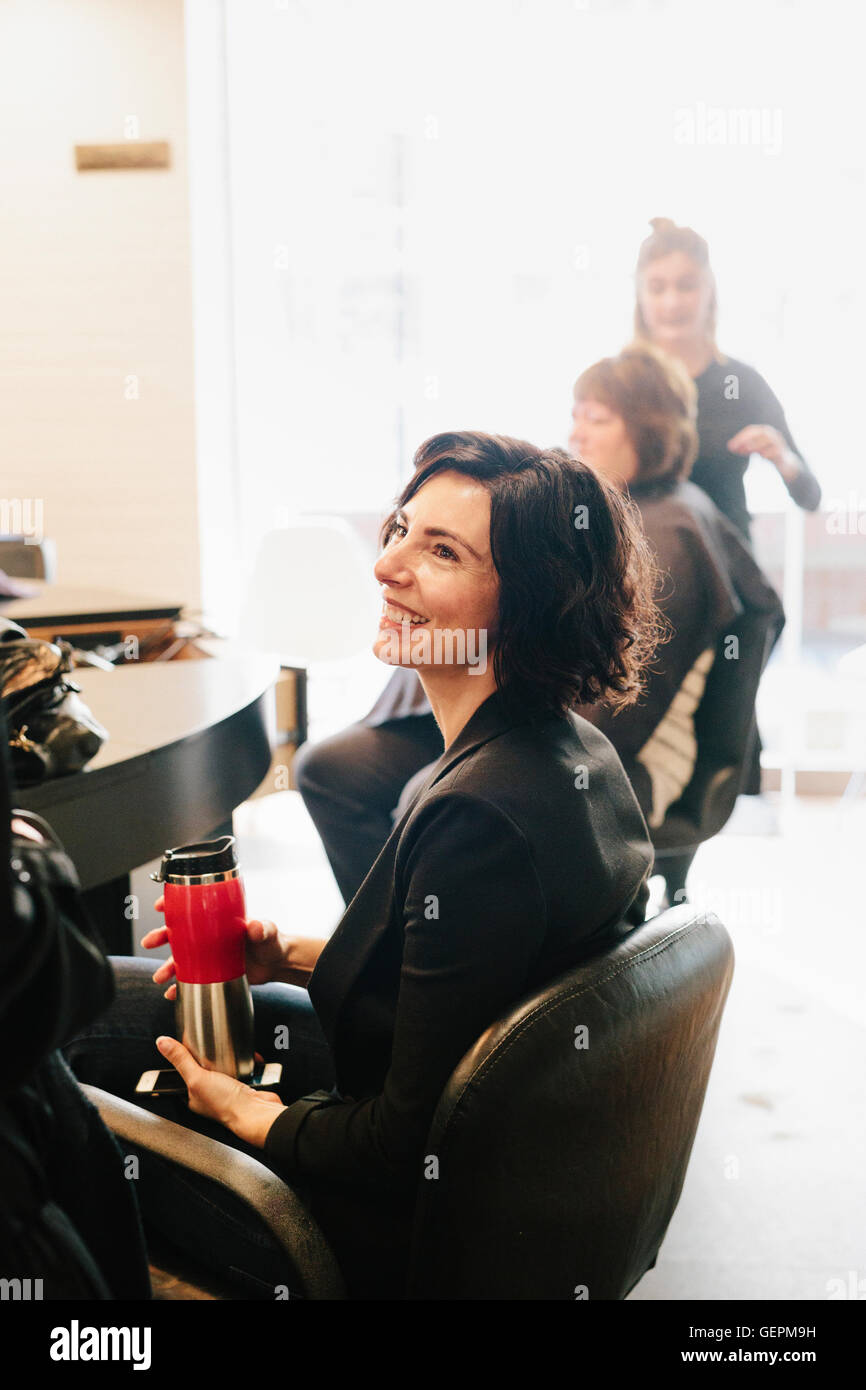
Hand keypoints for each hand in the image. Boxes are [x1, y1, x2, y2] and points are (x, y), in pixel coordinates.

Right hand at [143, 899, 323, 999]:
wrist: (278, 963)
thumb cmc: (272, 941)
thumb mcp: (268, 932)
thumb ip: (262, 929)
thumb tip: (255, 927)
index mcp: (219, 921)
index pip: (193, 906)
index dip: (174, 904)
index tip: (160, 905)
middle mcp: (210, 936)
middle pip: (179, 933)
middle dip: (161, 935)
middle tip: (149, 942)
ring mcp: (210, 954)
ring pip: (181, 958)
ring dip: (167, 967)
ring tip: (159, 978)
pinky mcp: (212, 972)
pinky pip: (191, 979)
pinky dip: (179, 987)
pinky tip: (172, 993)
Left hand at [155, 1036, 285, 1147]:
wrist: (258, 1112)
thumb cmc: (227, 1106)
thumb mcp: (197, 1078)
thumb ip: (180, 1060)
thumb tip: (163, 1043)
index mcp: (193, 1096)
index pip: (183, 1072)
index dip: (184, 1057)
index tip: (187, 1044)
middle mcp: (210, 1093)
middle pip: (206, 1065)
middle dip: (211, 1055)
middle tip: (213, 1048)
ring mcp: (228, 1088)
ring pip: (226, 1064)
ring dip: (231, 1058)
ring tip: (232, 1055)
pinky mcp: (245, 1084)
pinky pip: (244, 1066)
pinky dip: (247, 1061)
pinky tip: (247, 1060)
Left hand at [726, 424, 798, 478]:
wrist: (787, 465)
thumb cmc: (770, 454)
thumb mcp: (756, 449)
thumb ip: (745, 447)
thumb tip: (730, 446)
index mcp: (765, 432)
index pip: (751, 430)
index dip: (740, 437)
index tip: (730, 446)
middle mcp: (773, 435)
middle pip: (760, 432)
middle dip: (747, 439)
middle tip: (736, 448)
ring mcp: (779, 443)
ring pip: (769, 439)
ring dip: (756, 444)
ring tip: (746, 450)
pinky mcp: (783, 454)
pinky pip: (776, 451)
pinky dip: (768, 452)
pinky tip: (762, 456)